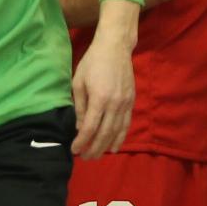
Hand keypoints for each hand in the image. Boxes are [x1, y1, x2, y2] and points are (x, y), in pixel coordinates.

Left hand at [71, 31, 135, 157]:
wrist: (115, 47)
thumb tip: (79, 128)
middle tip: (85, 158)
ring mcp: (125, 103)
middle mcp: (114, 104)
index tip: (74, 150)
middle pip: (104, 134)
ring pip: (117, 131)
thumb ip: (79, 106)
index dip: (82, 142)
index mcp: (99, 99)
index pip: (89, 127)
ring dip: (107, 146)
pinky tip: (114, 147)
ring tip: (97, 156)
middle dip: (94, 149)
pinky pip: (126, 124)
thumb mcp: (78, 82)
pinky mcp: (131, 101)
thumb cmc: (92, 62)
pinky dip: (120, 137)